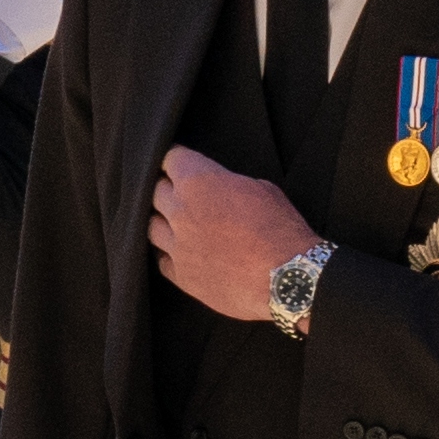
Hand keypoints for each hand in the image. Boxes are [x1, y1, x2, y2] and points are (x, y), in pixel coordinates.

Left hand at [149, 146, 320, 326]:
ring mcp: (177, 246)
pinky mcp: (181, 275)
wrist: (287, 278)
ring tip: (178, 224)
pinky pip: (162, 259)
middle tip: (182, 192)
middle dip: (168, 189)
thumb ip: (232, 185)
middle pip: (154, 192)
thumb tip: (224, 190)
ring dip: (164, 222)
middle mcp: (180, 211)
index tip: (181, 162)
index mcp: (200, 182)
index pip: (172, 159)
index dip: (178, 159)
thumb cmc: (282, 231)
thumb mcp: (264, 190)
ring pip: (151, 227)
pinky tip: (183, 252)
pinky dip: (170, 253)